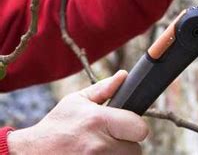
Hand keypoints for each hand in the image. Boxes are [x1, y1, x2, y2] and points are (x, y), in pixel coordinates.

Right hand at [7, 71, 148, 154]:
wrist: (31, 154)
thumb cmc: (57, 126)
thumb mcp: (76, 102)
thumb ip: (103, 89)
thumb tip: (124, 75)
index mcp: (98, 121)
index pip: (140, 128)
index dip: (135, 126)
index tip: (126, 125)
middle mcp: (99, 145)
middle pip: (136, 148)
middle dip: (127, 142)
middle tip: (112, 138)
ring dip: (119, 153)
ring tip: (103, 148)